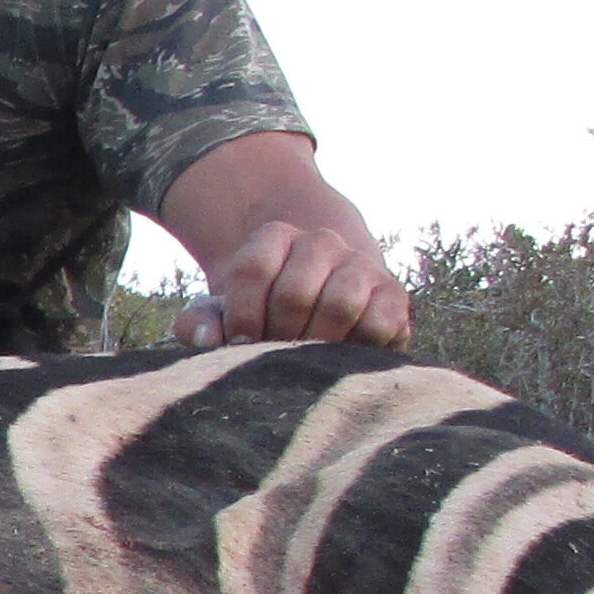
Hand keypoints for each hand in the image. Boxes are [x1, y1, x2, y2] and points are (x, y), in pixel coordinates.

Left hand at [172, 220, 413, 350]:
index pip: (252, 270)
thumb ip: (199, 322)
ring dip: (317, 341)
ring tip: (306, 357)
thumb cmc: (262, 317)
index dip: (242, 315)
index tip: (241, 341)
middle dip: (280, 334)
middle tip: (276, 352)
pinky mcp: (393, 296)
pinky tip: (340, 355)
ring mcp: (360, 266)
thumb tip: (205, 339)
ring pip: (340, 303)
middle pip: (295, 292)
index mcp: (276, 236)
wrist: (318, 312)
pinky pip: (379, 323)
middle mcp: (322, 242)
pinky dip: (357, 347)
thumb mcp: (224, 315)